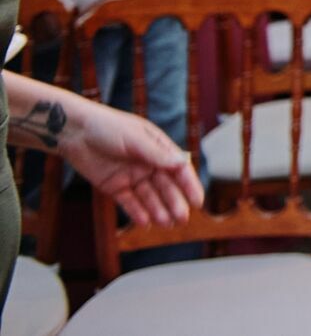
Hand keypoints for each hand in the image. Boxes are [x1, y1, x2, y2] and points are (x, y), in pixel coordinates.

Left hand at [64, 96, 202, 228]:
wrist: (74, 132)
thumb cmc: (107, 127)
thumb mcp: (134, 138)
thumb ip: (156, 153)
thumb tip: (182, 163)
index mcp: (158, 148)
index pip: (179, 169)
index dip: (189, 185)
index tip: (197, 201)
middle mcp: (148, 164)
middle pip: (165, 187)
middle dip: (175, 203)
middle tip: (182, 219)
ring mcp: (131, 176)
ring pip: (149, 197)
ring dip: (158, 210)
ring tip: (165, 223)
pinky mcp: (114, 186)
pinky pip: (129, 202)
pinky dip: (137, 212)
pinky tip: (145, 222)